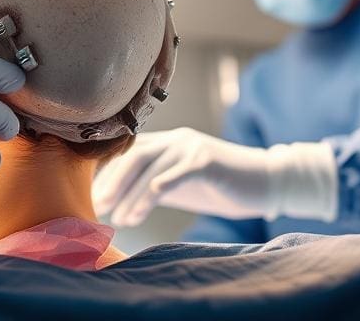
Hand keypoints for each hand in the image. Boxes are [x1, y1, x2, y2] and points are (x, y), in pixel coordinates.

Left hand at [92, 127, 337, 227]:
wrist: (266, 181)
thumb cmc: (219, 186)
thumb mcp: (180, 185)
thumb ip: (153, 186)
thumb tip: (118, 202)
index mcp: (166, 143)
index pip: (126, 154)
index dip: (107, 175)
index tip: (93, 199)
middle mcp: (175, 140)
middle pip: (133, 156)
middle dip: (113, 183)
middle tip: (99, 207)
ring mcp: (191, 147)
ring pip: (151, 167)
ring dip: (132, 194)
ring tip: (121, 219)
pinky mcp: (208, 160)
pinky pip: (178, 171)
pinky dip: (158, 187)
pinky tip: (144, 206)